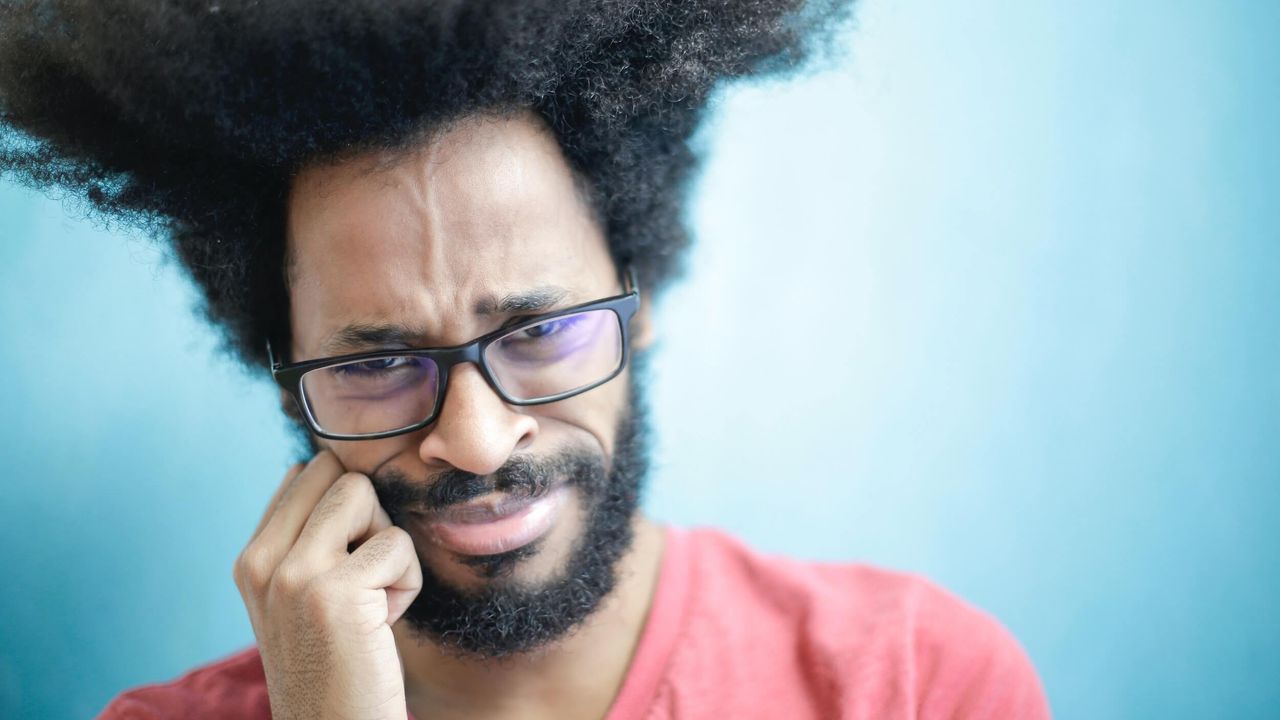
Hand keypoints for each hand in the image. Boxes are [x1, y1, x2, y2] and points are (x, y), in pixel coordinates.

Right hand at [234, 451, 422, 719]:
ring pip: (363, 493)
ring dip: (387, 547)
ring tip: (371, 603)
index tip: (349, 567)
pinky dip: (407, 584)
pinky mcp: (332, 592)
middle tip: (363, 583)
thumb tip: (321, 465)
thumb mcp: (304, 598)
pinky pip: (397, 544)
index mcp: (251, 559)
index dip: (347, 509)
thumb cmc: (340, 666)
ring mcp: (291, 575)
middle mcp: (261, 561)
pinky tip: (382, 626)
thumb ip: (306, 537)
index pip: (304, 473)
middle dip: (368, 518)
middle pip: (335, 473)